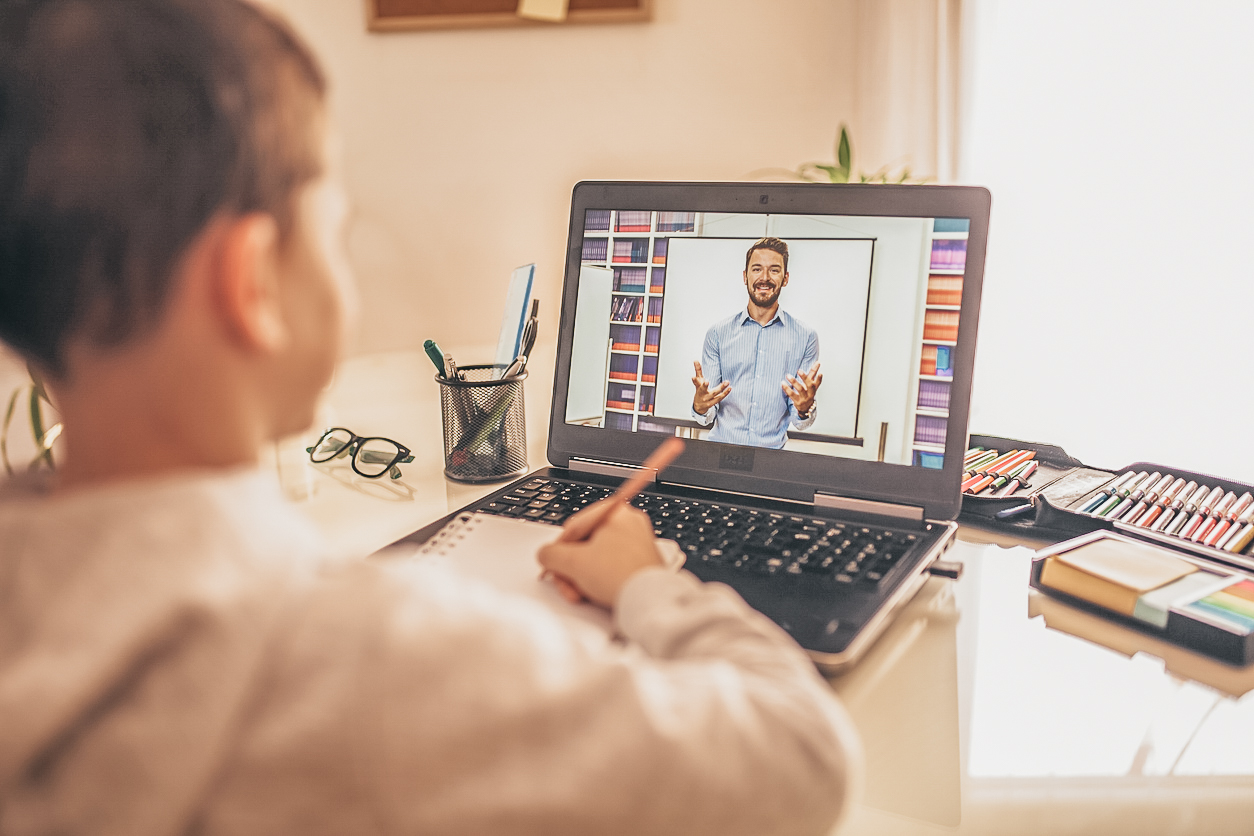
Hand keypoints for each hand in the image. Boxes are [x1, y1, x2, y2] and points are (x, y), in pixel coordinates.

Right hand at [538, 501, 664, 608]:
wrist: (651, 601)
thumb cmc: (622, 575)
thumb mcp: (573, 562)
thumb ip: (550, 554)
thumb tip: (546, 555)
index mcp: (616, 512)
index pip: (575, 526)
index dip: (560, 548)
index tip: (555, 563)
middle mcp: (629, 524)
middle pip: (585, 545)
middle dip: (572, 568)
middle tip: (567, 582)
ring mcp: (637, 544)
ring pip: (597, 559)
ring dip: (582, 577)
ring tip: (581, 592)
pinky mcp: (641, 564)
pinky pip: (612, 568)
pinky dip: (599, 581)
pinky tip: (595, 594)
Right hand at [691, 360, 730, 414]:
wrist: (699, 406)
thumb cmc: (700, 390)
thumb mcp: (698, 380)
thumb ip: (698, 370)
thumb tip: (695, 360)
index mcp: (698, 387)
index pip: (695, 382)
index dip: (694, 380)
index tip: (693, 377)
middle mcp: (701, 393)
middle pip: (703, 389)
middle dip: (704, 385)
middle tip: (706, 381)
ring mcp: (706, 399)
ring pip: (714, 393)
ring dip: (720, 388)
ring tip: (727, 382)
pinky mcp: (712, 403)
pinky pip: (719, 398)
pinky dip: (724, 393)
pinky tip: (729, 388)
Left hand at [782, 362, 821, 415]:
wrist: (805, 408)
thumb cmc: (807, 392)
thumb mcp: (810, 383)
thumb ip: (813, 373)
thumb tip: (818, 362)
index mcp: (814, 387)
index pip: (818, 382)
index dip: (819, 378)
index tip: (820, 373)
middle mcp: (810, 393)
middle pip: (809, 385)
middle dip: (805, 378)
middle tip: (799, 371)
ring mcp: (804, 398)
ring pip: (800, 389)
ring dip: (794, 382)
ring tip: (788, 376)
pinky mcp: (798, 402)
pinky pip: (792, 395)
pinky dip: (787, 388)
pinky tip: (783, 383)